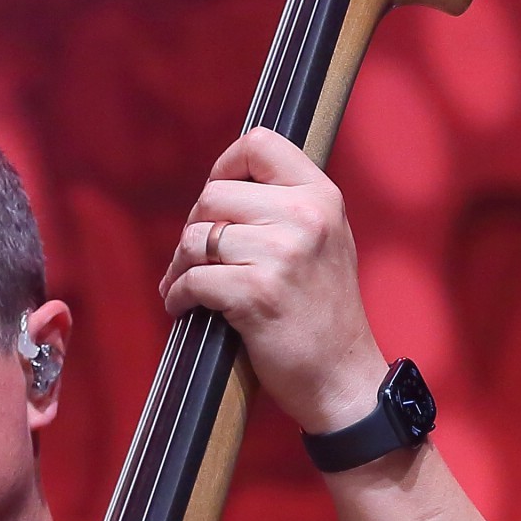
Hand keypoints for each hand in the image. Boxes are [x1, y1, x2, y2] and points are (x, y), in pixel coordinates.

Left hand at [160, 128, 386, 436]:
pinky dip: (178, 295)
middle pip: (214, 194)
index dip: (224, 166)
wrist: (342, 377)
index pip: (259, 143)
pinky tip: (183, 306)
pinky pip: (192, 279)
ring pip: (196, 237)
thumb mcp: (326, 241)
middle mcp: (305, 217)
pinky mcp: (256, 293)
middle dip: (194, 227)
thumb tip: (223, 188)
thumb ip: (288, 207)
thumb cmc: (325, 314)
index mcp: (321, 196)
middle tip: (193, 256)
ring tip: (183, 284)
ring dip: (179, 264)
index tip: (215, 198)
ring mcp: (281, 254)